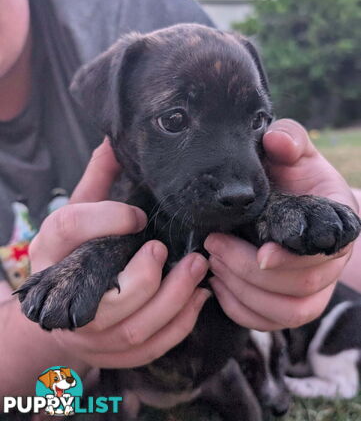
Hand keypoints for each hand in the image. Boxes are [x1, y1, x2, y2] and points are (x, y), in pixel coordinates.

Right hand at [30, 139, 209, 367]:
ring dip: (175, 301)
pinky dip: (180, 325)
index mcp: (53, 250)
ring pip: (135, 330)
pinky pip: (150, 348)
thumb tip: (115, 139)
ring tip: (199, 270)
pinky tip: (199, 298)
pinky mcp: (112, 352)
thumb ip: (99, 179)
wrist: (59, 307)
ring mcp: (90, 334)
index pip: (70, 229)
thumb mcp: (79, 211)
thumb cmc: (73, 251)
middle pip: (107, 301)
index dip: (107, 219)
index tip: (138, 215)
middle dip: (149, 277)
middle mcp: (67, 296)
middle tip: (177, 251)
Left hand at [205, 119, 358, 330]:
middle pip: (298, 289)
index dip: (290, 260)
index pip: (321, 256)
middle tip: (215, 244)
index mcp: (335, 229)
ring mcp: (312, 292)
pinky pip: (268, 322)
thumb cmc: (298, 179)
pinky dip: (240, 310)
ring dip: (242, 291)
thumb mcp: (297, 154)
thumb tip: (276, 139)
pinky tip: (217, 286)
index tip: (260, 250)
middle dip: (249, 270)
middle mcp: (329, 267)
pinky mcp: (289, 306)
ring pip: (284, 312)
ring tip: (213, 263)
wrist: (300, 206)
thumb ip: (290, 140)